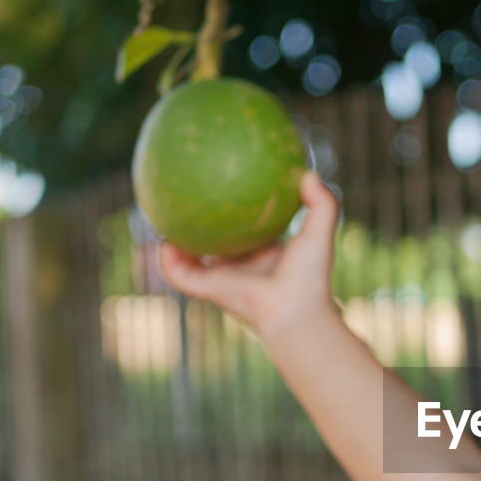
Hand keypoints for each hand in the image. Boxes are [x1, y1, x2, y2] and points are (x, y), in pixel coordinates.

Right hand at [155, 168, 339, 335]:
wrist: (295, 308)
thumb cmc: (310, 274)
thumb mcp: (320, 231)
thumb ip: (321, 201)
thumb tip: (308, 172)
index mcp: (264, 255)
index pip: (246, 232)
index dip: (235, 215)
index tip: (225, 193)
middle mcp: (241, 267)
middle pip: (214, 244)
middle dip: (199, 227)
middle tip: (186, 201)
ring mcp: (223, 279)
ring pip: (190, 261)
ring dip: (174, 244)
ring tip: (160, 220)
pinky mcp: (209, 289)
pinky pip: (180, 274)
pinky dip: (167, 261)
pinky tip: (161, 241)